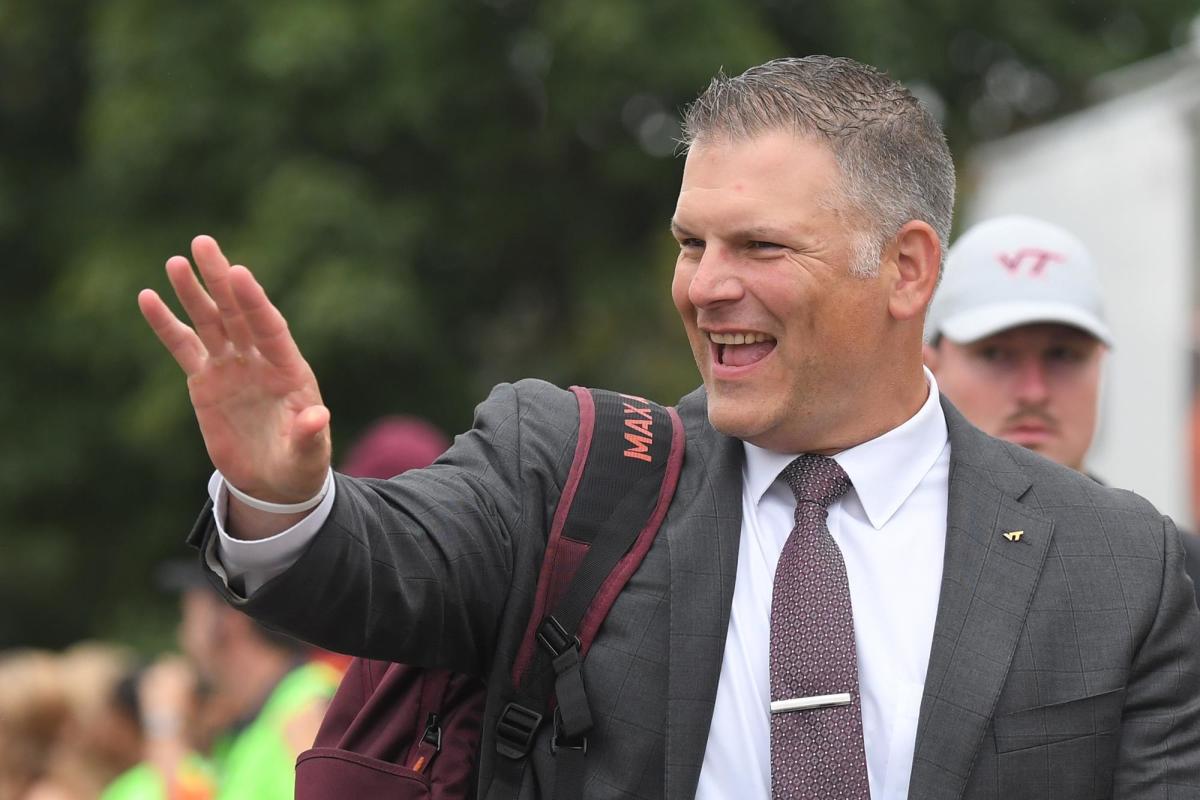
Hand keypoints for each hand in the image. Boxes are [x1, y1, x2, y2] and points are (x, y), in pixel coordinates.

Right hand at [139, 235, 330, 504]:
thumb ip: (309, 436)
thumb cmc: (298, 466)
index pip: (270, 328)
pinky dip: (166, 324)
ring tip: (176, 262)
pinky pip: (183, 347)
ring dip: (194, 293)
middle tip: (203, 244)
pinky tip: (148, 298)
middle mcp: (259, 361)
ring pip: (210, 323)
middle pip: (238, 313)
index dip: (255, 301)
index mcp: (289, 371)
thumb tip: (317, 417)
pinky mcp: (205, 380)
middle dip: (221, 281)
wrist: (274, 481)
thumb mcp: (307, 456)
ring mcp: (231, 367)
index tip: (239, 271)